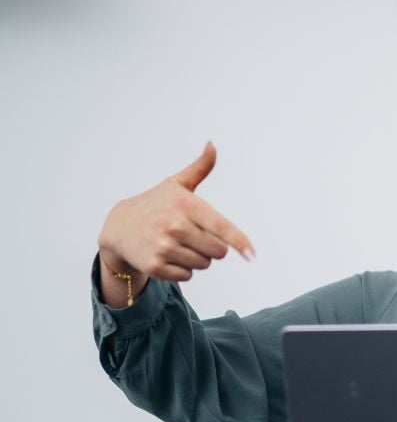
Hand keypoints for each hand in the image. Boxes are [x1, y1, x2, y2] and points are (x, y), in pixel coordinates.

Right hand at [97, 142, 254, 281]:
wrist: (119, 227)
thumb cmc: (157, 204)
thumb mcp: (176, 184)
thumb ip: (200, 168)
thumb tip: (212, 145)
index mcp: (185, 205)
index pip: (221, 227)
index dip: (239, 242)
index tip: (252, 255)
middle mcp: (175, 226)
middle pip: (218, 252)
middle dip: (212, 247)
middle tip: (193, 235)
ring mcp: (164, 247)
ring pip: (204, 264)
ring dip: (197, 258)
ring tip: (177, 244)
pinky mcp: (155, 266)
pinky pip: (187, 276)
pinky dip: (182, 270)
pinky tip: (167, 255)